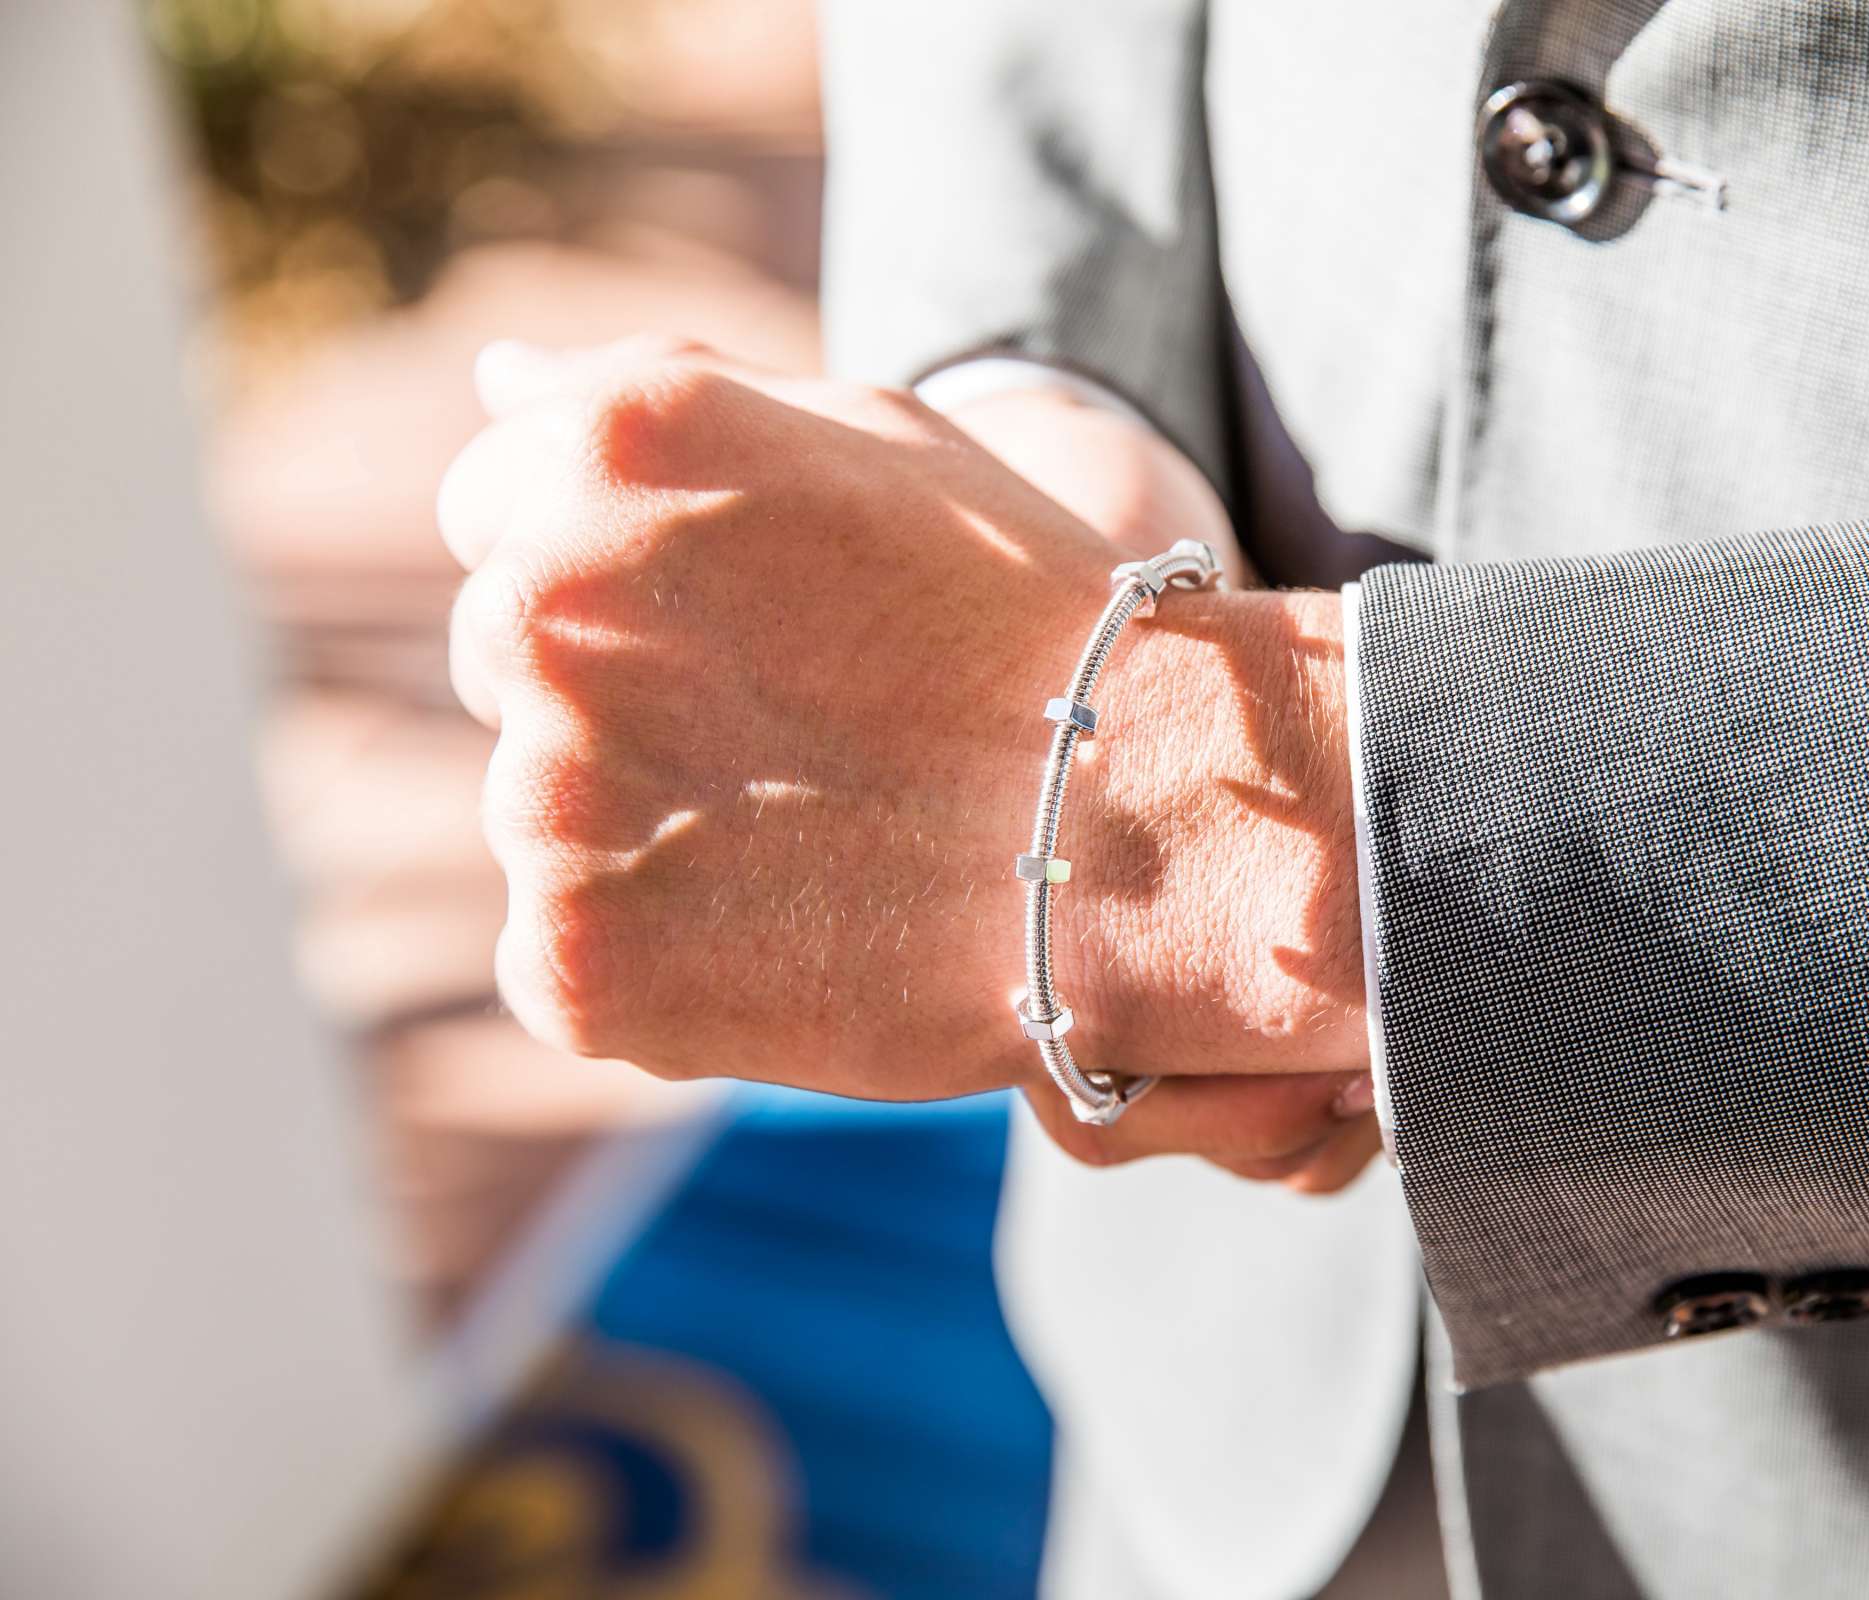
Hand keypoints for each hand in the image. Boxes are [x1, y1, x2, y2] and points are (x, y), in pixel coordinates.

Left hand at [439, 338, 1375, 1183]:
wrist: (1142, 831)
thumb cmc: (1020, 618)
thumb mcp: (865, 433)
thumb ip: (652, 390)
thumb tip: (490, 387)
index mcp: (600, 455)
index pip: (488, 510)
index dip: (623, 571)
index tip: (736, 625)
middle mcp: (542, 606)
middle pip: (503, 661)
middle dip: (616, 694)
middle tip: (795, 738)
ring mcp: (544, 792)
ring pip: (540, 810)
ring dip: (639, 826)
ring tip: (814, 837)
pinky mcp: (569, 954)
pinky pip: (568, 946)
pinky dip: (657, 954)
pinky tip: (789, 928)